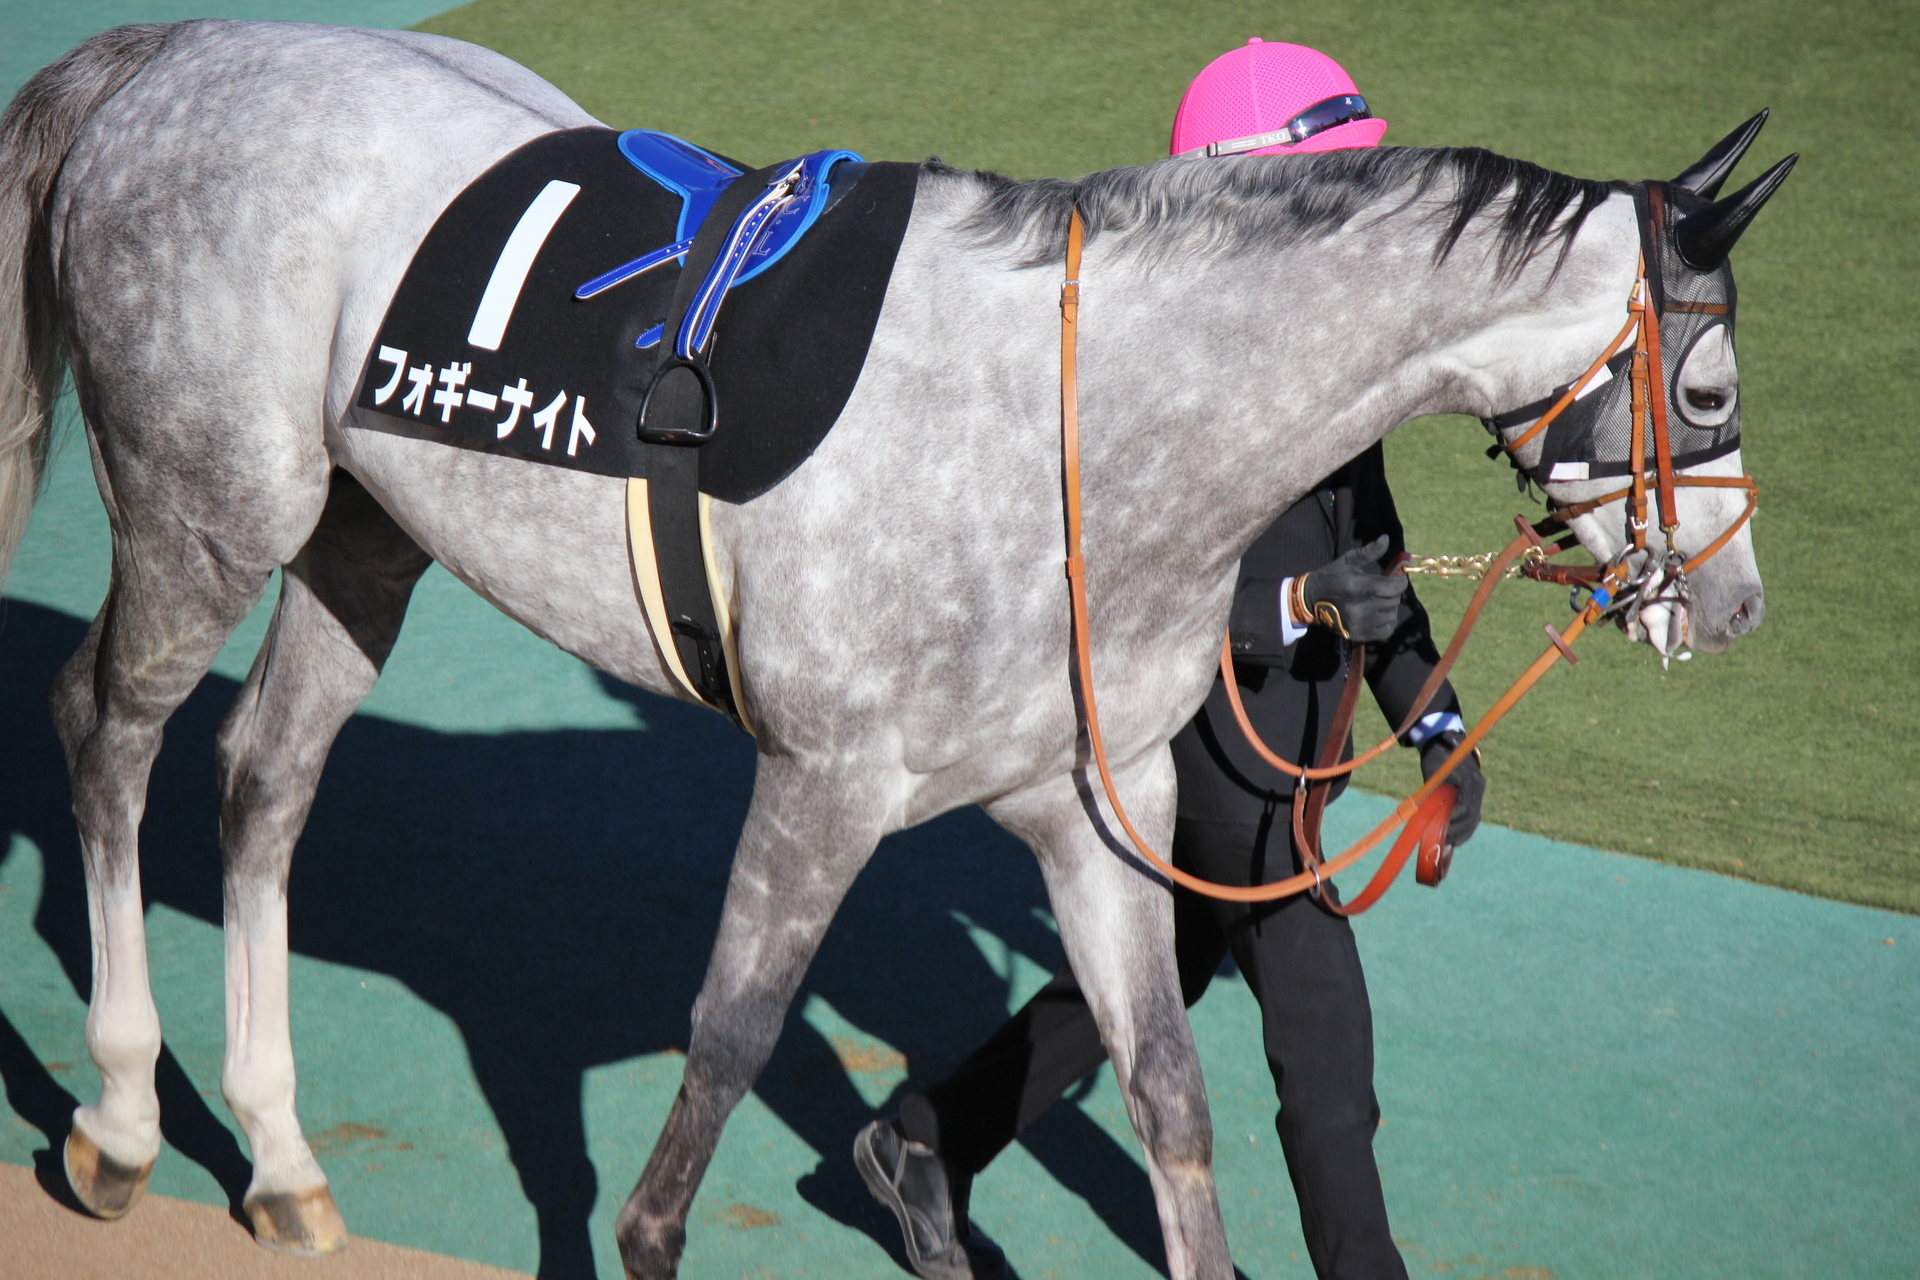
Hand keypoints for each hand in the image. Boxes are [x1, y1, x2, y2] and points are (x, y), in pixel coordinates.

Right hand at [1296, 536, 1407, 642]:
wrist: (1311, 600)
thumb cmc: (1333, 576)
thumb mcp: (1348, 560)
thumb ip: (1370, 551)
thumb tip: (1386, 538)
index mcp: (1357, 586)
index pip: (1393, 587)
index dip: (1400, 580)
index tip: (1397, 577)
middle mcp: (1359, 607)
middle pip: (1394, 600)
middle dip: (1392, 592)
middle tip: (1383, 588)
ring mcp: (1359, 624)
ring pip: (1392, 614)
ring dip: (1389, 606)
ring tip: (1378, 600)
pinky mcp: (1359, 635)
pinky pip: (1387, 629)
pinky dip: (1387, 621)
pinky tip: (1378, 614)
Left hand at [1420, 730, 1483, 847]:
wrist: (1446, 742)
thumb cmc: (1436, 757)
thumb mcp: (1433, 773)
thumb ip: (1432, 793)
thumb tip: (1423, 817)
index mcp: (1470, 780)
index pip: (1466, 808)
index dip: (1453, 822)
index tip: (1440, 831)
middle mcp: (1478, 786)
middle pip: (1472, 817)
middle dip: (1457, 831)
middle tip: (1441, 841)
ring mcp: (1478, 791)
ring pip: (1474, 819)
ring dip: (1461, 833)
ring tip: (1446, 843)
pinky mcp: (1474, 795)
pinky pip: (1473, 816)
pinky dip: (1464, 828)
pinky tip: (1453, 839)